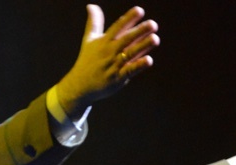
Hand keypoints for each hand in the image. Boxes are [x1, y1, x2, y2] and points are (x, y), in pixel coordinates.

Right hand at [57, 4, 159, 119]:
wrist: (80, 85)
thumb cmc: (86, 61)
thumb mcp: (88, 40)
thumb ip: (94, 22)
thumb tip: (91, 5)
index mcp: (104, 41)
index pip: (118, 27)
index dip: (129, 18)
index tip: (139, 10)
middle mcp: (109, 52)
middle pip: (126, 39)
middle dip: (140, 31)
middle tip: (153, 24)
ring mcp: (114, 66)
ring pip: (130, 54)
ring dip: (143, 46)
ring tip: (155, 39)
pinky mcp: (117, 79)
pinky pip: (129, 71)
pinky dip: (139, 66)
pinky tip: (149, 60)